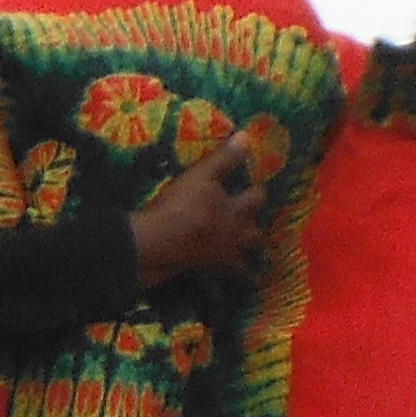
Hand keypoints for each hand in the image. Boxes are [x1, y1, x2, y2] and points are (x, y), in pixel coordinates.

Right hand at [132, 132, 274, 282]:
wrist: (158, 243)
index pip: (257, 197)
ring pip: (245, 256)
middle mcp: (236, 234)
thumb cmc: (179, 206)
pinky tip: (238, 280)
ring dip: (247, 251)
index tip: (256, 186)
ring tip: (244, 249)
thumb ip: (224, 159)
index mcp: (236, 209)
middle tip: (250, 222)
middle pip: (255, 232)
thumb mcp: (200, 176)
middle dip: (254, 226)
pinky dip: (239, 278)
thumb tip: (248, 136)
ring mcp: (224, 255)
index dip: (258, 190)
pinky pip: (231, 278)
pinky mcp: (210, 271)